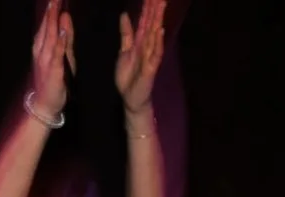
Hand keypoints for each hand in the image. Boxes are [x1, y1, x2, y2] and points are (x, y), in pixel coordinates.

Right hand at [29, 0, 75, 121]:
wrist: (45, 105)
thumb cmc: (54, 81)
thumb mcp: (63, 56)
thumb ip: (64, 37)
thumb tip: (65, 17)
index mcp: (42, 47)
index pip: (47, 24)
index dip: (51, 9)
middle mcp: (41, 51)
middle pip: (46, 26)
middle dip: (50, 10)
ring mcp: (45, 60)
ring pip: (49, 36)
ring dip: (52, 20)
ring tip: (56, 5)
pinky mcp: (52, 70)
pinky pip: (56, 53)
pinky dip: (59, 41)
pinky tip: (61, 30)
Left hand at [115, 0, 166, 116]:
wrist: (130, 98)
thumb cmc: (128, 77)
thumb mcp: (124, 52)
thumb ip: (126, 34)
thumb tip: (124, 15)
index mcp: (139, 43)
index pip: (144, 22)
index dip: (147, 9)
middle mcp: (146, 47)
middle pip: (151, 25)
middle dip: (155, 10)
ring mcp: (150, 57)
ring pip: (154, 35)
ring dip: (157, 20)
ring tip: (161, 5)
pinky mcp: (150, 68)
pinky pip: (155, 53)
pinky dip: (157, 42)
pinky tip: (160, 31)